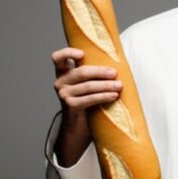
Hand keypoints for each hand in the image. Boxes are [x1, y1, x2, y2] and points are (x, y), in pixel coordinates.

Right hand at [50, 47, 122, 165]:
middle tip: (114, 73)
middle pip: (81, 72)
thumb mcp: (85, 81)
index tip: (82, 54)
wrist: (78, 124)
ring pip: (88, 86)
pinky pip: (90, 99)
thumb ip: (92, 71)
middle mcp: (60, 82)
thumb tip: (116, 58)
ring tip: (119, 85)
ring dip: (106, 85)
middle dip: (100, 72)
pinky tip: (114, 96)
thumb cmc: (86, 97)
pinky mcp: (70, 106)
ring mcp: (64, 94)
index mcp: (63, 71)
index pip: (58, 58)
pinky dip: (104, 96)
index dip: (68, 53)